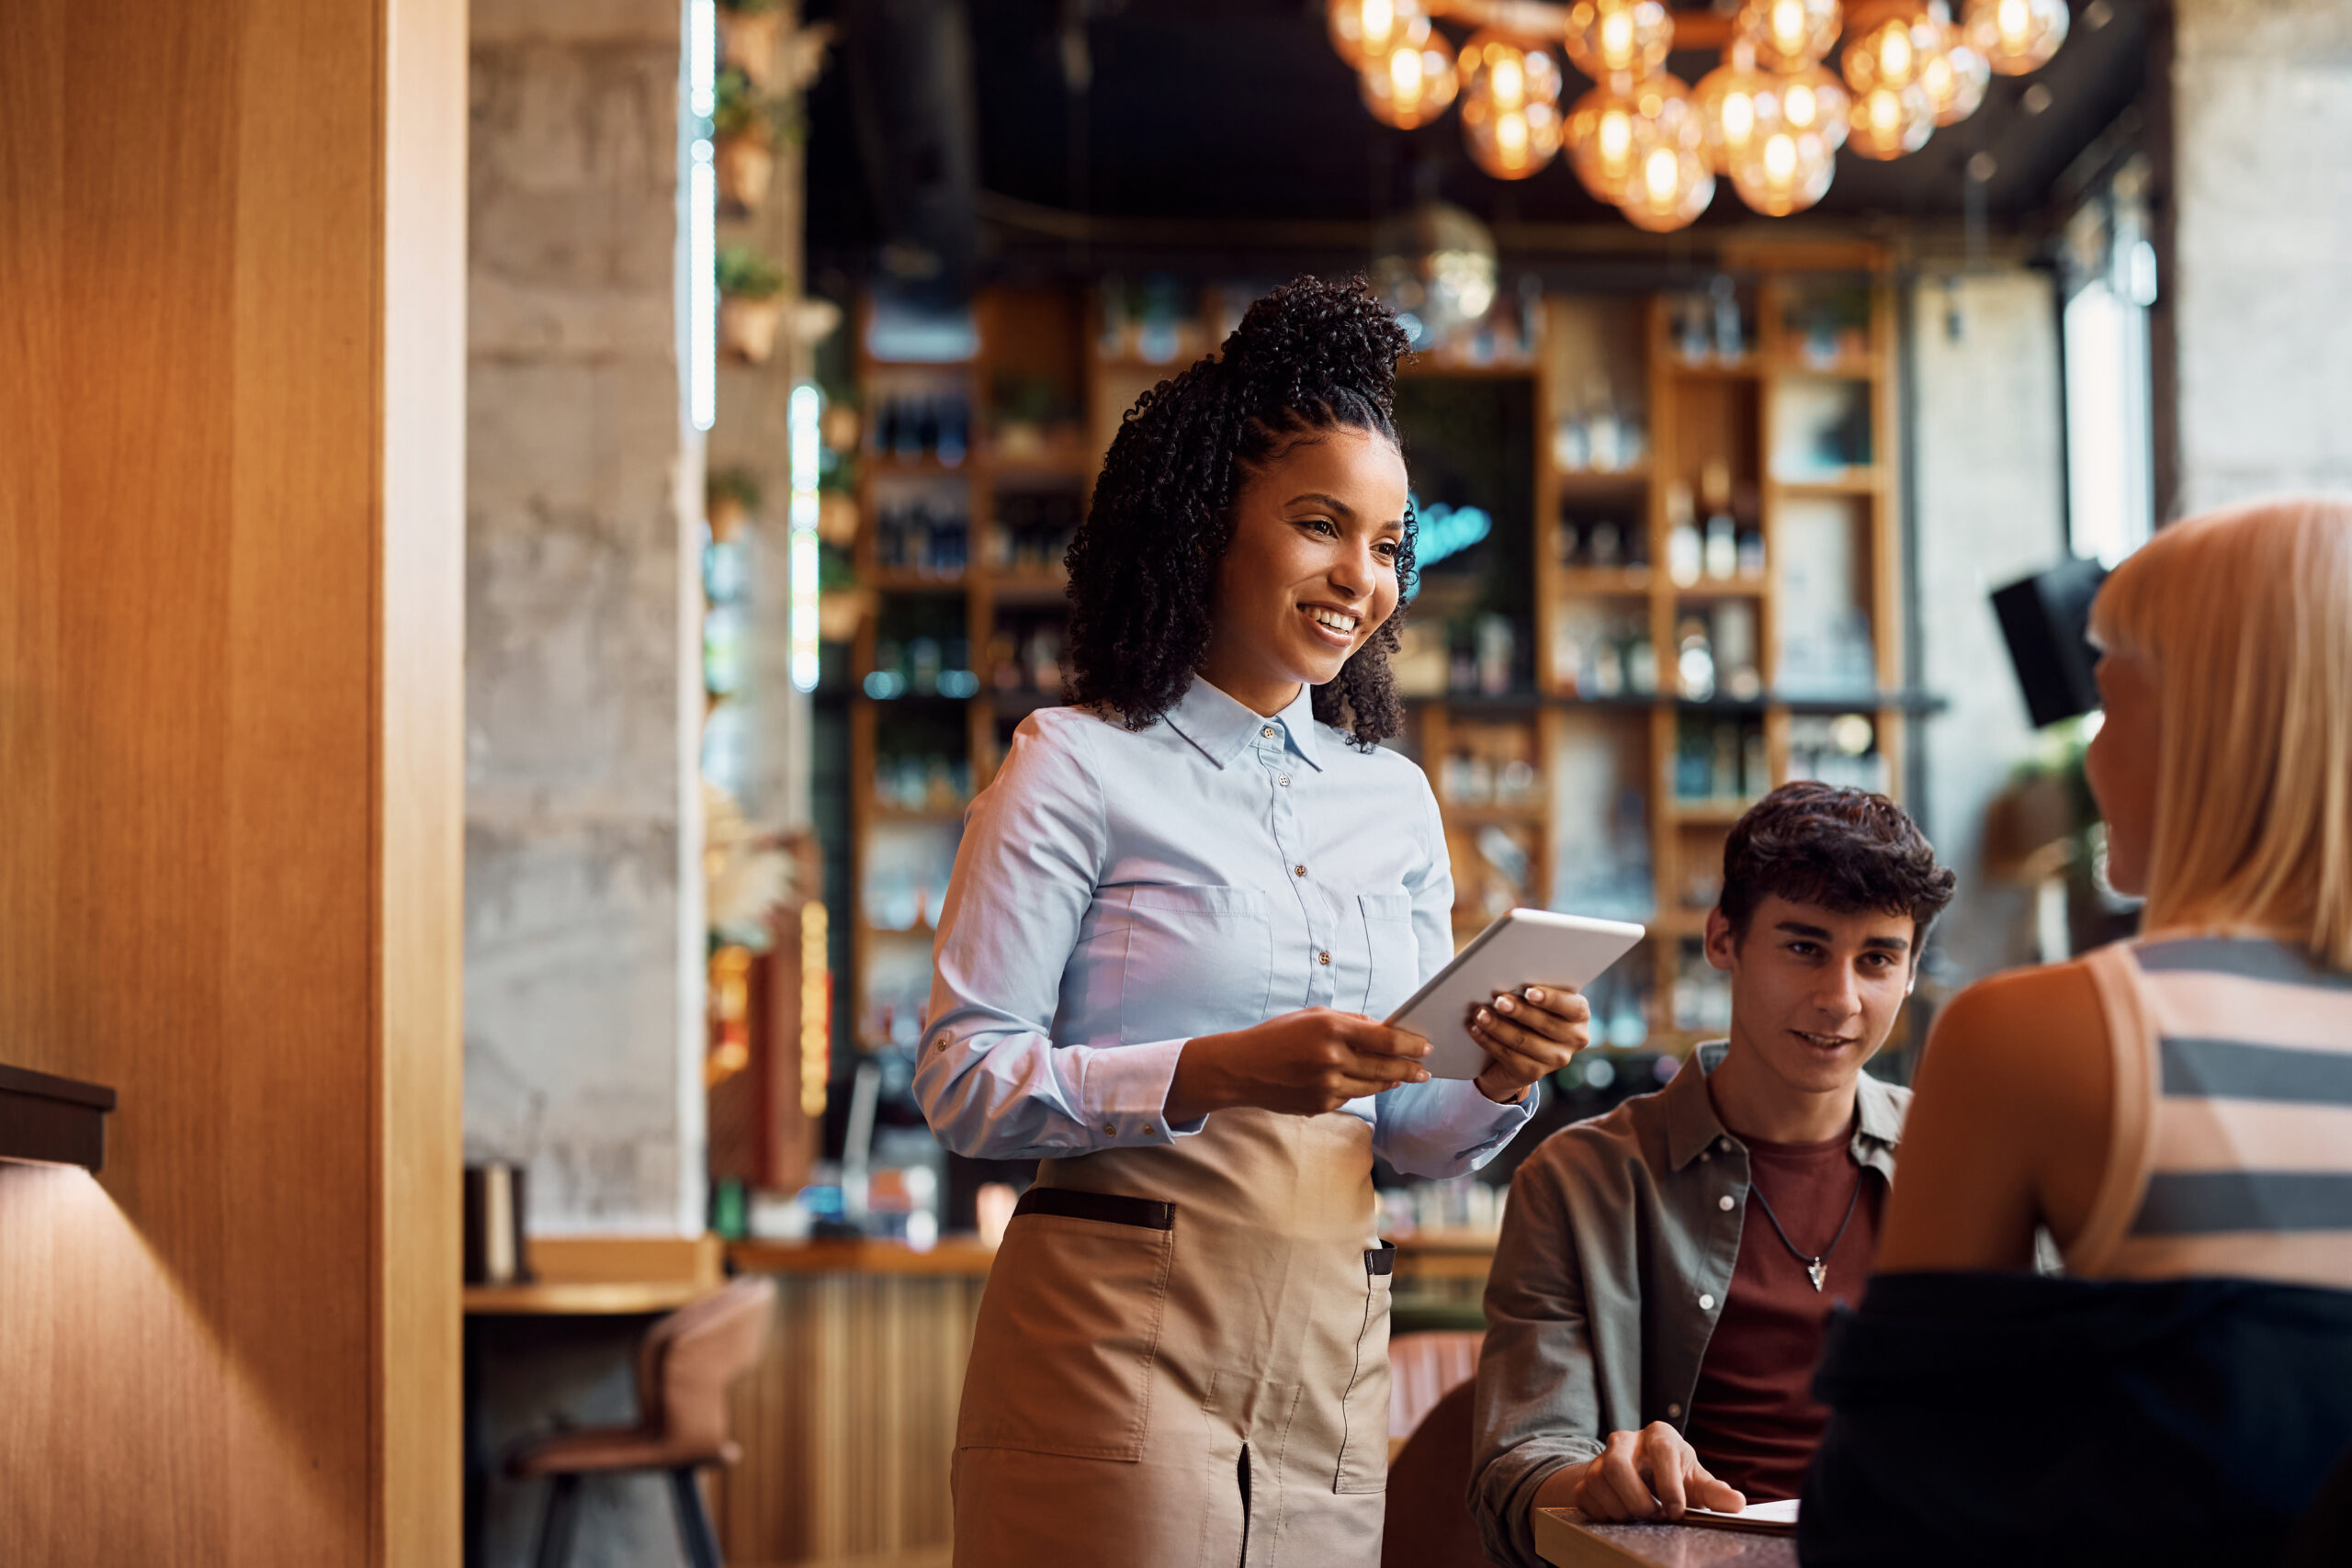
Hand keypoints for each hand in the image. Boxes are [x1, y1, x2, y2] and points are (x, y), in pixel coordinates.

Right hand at [1165, 1009, 1432, 1121]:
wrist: (1240, 1068)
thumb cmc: (1277, 1036)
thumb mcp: (1312, 1016)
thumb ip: (1349, 1022)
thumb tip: (1384, 1031)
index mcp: (1331, 1028)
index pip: (1384, 1038)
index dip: (1410, 1044)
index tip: (1426, 1046)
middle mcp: (1331, 1057)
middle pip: (1385, 1067)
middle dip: (1409, 1069)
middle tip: (1425, 1070)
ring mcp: (1326, 1085)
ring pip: (1372, 1086)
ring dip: (1390, 1082)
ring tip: (1403, 1077)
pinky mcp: (1320, 1105)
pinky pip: (1351, 1098)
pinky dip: (1361, 1090)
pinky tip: (1371, 1085)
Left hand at [1468, 984, 1591, 1103]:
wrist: (1519, 1048)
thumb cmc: (1528, 1009)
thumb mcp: (1536, 998)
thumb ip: (1531, 988)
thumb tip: (1508, 976)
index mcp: (1579, 1014)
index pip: (1572, 1007)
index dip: (1551, 999)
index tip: (1529, 991)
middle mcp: (1575, 1038)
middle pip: (1545, 1024)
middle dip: (1518, 1011)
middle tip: (1498, 1000)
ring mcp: (1556, 1059)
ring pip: (1523, 1041)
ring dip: (1498, 1026)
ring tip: (1479, 1013)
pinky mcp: (1533, 1073)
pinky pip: (1508, 1056)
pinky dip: (1489, 1041)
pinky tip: (1475, 1029)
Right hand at [1568, 1423, 1744, 1521]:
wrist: (1642, 1476)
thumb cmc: (1674, 1476)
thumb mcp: (1697, 1481)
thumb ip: (1715, 1493)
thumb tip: (1737, 1503)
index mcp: (1659, 1435)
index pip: (1661, 1452)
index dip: (1669, 1485)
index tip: (1676, 1512)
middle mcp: (1625, 1440)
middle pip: (1617, 1465)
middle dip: (1637, 1500)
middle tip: (1654, 1516)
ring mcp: (1601, 1457)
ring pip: (1598, 1481)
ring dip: (1621, 1509)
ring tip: (1639, 1517)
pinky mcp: (1586, 1476)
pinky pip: (1586, 1496)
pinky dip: (1604, 1513)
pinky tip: (1622, 1515)